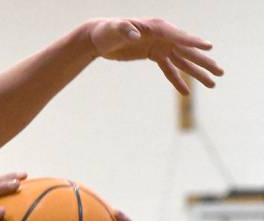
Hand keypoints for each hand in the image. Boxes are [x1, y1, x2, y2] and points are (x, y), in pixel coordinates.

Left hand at [85, 18, 223, 93]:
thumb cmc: (107, 30)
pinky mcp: (154, 55)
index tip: (209, 48)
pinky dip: (177, 80)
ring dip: (197, 73)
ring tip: (212, 83)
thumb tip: (134, 34)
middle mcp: (164, 36)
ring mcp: (161, 46)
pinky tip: (186, 92)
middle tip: (221, 72)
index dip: (192, 42)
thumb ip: (125, 30)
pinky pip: (169, 69)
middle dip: (204, 63)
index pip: (178, 36)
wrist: (100, 37)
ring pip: (183, 62)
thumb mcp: (114, 29)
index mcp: (157, 27)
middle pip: (188, 51)